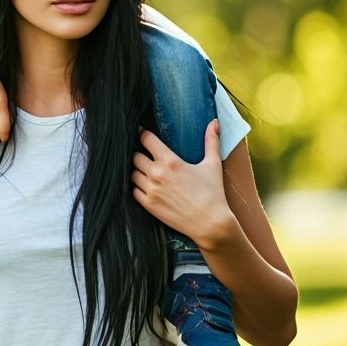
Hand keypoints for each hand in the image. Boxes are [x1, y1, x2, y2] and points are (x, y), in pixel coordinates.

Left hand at [131, 122, 232, 248]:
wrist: (210, 223)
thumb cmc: (213, 193)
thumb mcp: (213, 164)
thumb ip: (211, 141)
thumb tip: (214, 122)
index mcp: (170, 161)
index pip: (147, 139)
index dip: (142, 134)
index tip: (142, 132)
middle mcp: (157, 173)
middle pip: (135, 156)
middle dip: (139, 153)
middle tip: (144, 155)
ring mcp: (151, 190)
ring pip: (132, 173)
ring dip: (137, 171)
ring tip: (145, 171)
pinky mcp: (148, 205)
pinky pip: (133, 190)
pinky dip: (137, 187)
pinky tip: (145, 186)